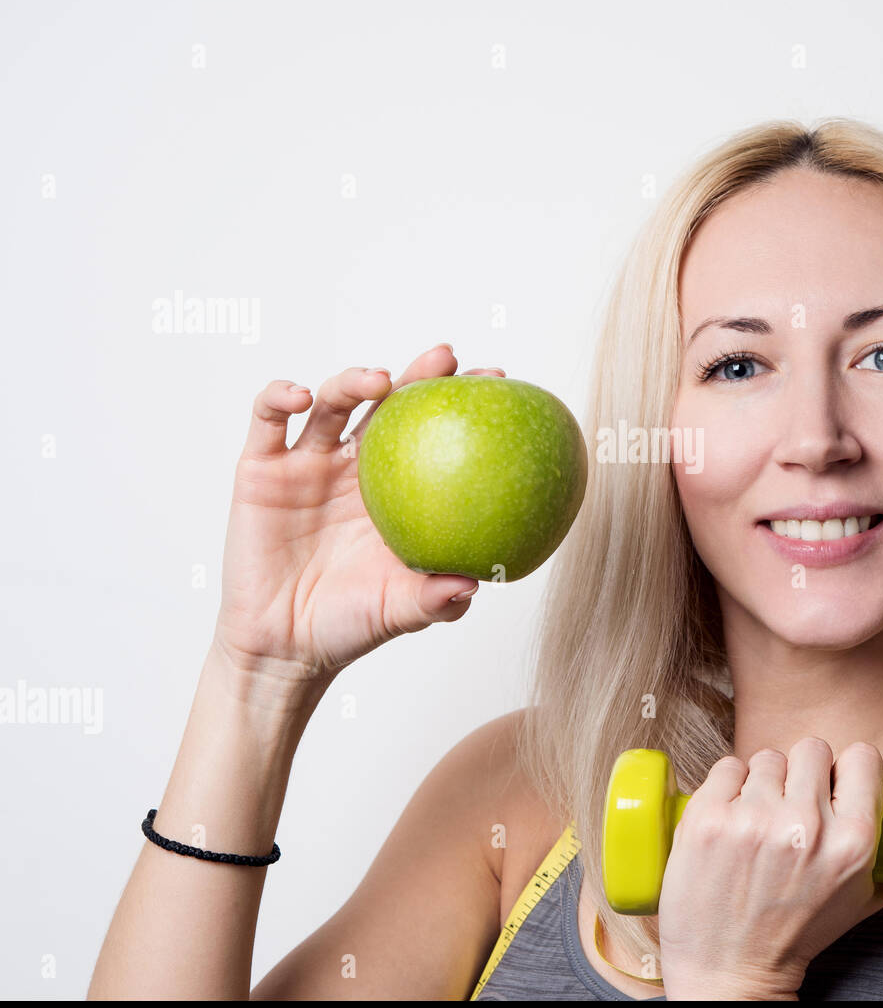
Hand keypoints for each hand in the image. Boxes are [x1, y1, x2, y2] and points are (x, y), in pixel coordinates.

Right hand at [211, 345, 506, 706]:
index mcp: (397, 490)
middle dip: (419, 374)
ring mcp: (309, 463)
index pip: (433, 433)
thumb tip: (476, 585)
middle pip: (389, 404)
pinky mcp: (262, 469)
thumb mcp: (402, 611)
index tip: (495, 385)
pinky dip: (280, 397)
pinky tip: (300, 395)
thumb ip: (437, 599)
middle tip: (445, 358)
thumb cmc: (350, 625)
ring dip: (355, 379)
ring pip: (333, 400)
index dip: (460, 405)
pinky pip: (268, 420)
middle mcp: (356, 467)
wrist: (283, 648)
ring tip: (379, 380)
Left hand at [656, 738, 882, 999]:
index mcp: (851, 843)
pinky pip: (726, 767)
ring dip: (763, 783)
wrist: (730, 972)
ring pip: (766, 758)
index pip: (862, 757)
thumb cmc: (793, 935)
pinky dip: (727, 788)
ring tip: (757, 822)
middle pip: (811, 749)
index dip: (846, 769)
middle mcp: (805, 825)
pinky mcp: (707, 817)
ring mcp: (752, 819)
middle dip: (802, 773)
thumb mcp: (857, 899)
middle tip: (790, 804)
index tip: (834, 782)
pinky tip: (730, 820)